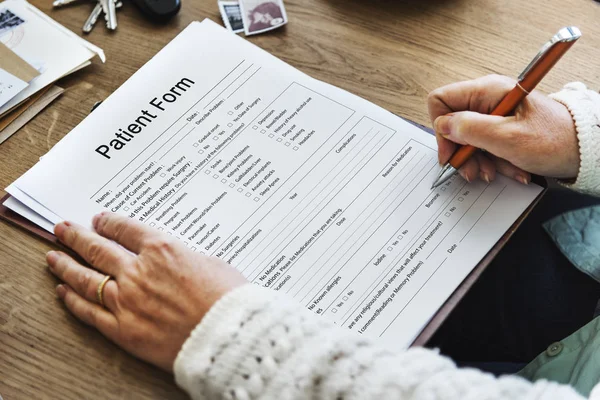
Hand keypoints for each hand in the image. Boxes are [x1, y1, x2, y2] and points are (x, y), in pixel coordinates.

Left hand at [46, 212, 246, 371]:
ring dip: (66, 265)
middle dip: (77, 237)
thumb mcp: (212, 263)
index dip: (109, 222)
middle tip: (62, 229)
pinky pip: (90, 312)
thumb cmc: (227, 298)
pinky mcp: (123, 329)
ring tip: (53, 257)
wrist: (226, 335)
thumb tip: (175, 260)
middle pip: (98, 249)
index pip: (126, 229)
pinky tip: (63, 292)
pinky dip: (73, 301)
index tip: (100, 220)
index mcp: (162, 249)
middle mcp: (138, 271)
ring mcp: (126, 300)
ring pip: (86, 278)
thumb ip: (185, 258)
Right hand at [428, 74, 579, 182]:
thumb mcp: (507, 138)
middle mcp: (487, 99)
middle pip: (454, 124)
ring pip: (468, 139)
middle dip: (462, 152)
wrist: (585, 150)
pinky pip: (485, 146)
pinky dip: (494, 161)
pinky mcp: (502, 128)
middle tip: (473, 171)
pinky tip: (509, 169)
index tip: (451, 152)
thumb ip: (470, 129)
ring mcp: (495, 114)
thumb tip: (443, 126)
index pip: (441, 100)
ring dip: (479, 161)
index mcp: (487, 91)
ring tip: (495, 172)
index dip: (441, 129)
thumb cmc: (555, 140)